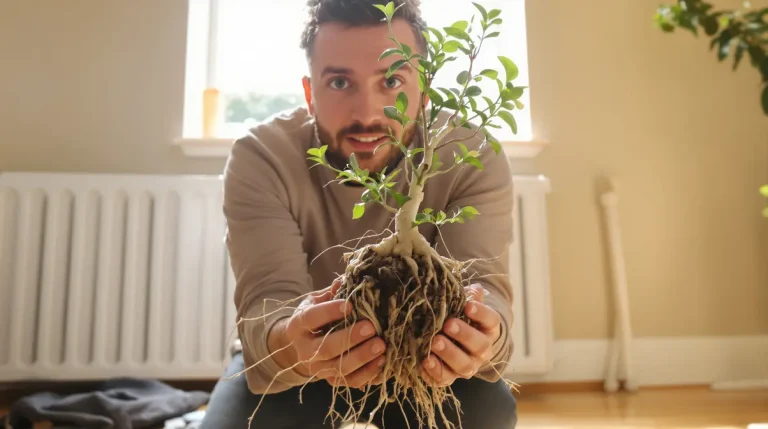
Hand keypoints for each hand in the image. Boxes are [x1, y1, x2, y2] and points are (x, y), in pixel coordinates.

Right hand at [270, 279, 386, 388]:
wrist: (303, 348)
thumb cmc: (315, 319)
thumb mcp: (317, 302)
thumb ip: (331, 292)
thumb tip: (348, 278)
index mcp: (298, 326)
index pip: (311, 318)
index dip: (329, 312)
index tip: (350, 304)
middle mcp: (305, 351)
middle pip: (326, 348)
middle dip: (350, 338)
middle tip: (371, 327)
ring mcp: (318, 369)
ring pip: (339, 368)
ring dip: (362, 357)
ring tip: (381, 345)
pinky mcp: (333, 381)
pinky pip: (351, 382)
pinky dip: (368, 373)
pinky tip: (382, 361)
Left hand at [421, 284, 500, 386]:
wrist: (456, 344)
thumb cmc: (461, 319)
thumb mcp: (465, 305)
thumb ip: (468, 297)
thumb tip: (472, 289)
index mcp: (488, 329)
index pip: (491, 320)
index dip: (481, 313)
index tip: (468, 306)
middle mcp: (482, 351)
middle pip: (480, 346)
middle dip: (464, 335)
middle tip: (448, 325)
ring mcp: (468, 366)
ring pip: (464, 365)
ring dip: (449, 354)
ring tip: (435, 342)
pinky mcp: (451, 377)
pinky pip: (445, 379)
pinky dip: (435, 371)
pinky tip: (425, 361)